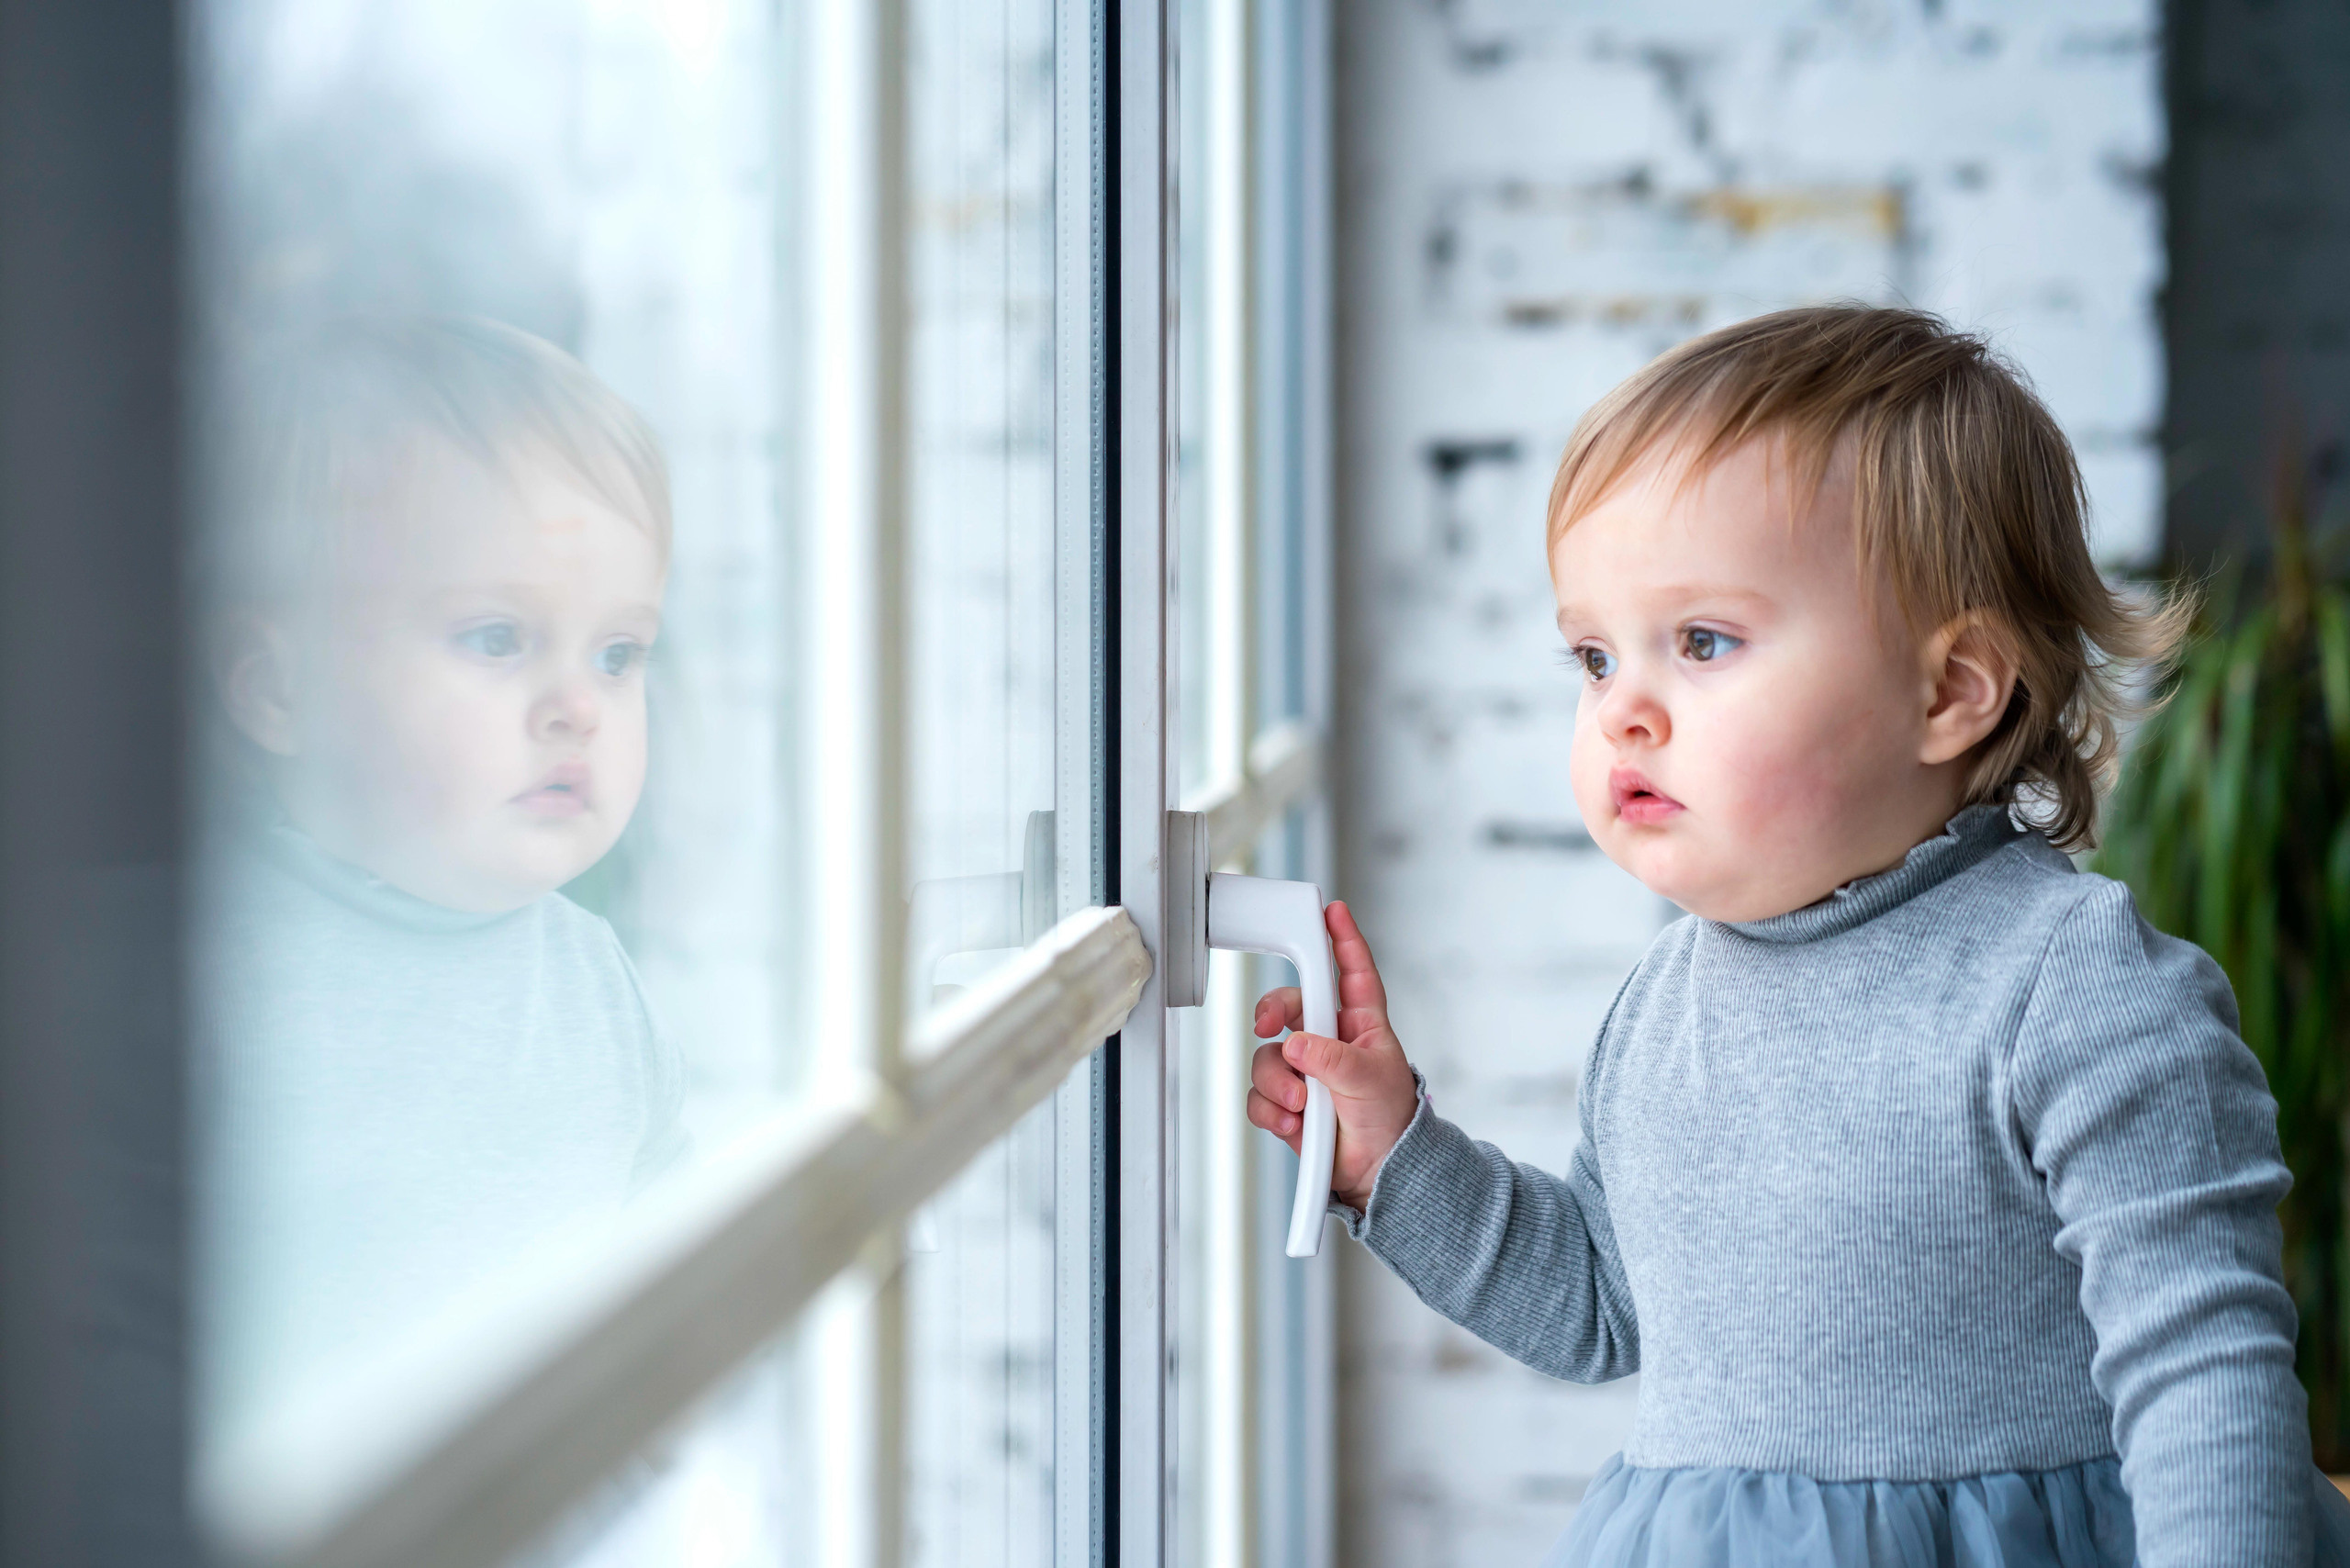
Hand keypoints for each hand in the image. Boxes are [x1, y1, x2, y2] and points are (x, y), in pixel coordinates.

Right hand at [1246, 900, 1418, 1212]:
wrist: (1377, 1173)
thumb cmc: (1390, 1121)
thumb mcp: (1369, 1081)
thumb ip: (1332, 1059)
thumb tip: (1296, 1046)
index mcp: (1361, 1025)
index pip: (1352, 973)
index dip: (1343, 939)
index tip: (1332, 911)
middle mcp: (1328, 1041)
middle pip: (1290, 1006)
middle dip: (1273, 1011)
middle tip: (1269, 1024)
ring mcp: (1304, 1071)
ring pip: (1267, 1055)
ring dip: (1279, 1082)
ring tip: (1302, 1105)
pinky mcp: (1285, 1101)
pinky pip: (1259, 1094)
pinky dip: (1271, 1109)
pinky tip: (1293, 1122)